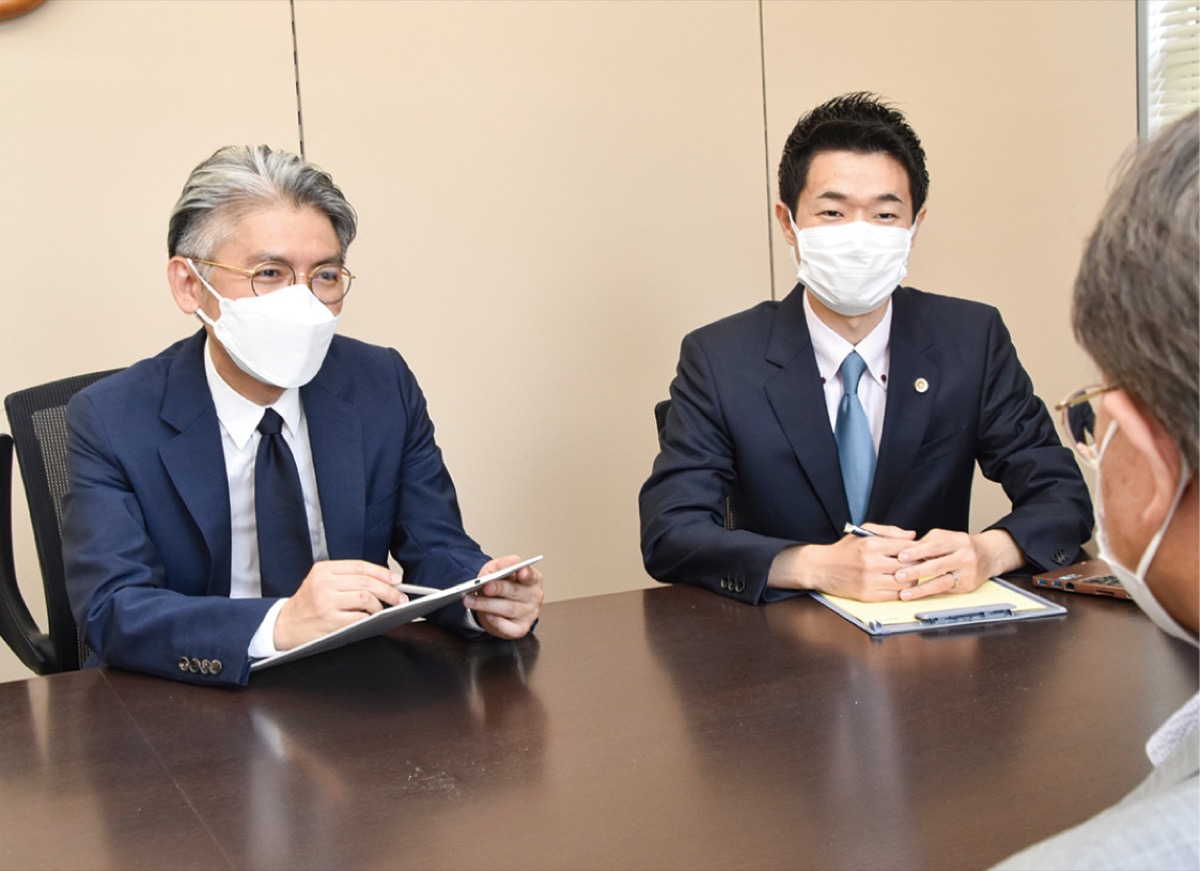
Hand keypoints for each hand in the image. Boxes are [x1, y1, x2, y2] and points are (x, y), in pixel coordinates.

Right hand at [274, 560, 405, 649]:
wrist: (284, 625)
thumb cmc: (307, 604)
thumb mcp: (320, 582)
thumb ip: (345, 578)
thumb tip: (382, 581)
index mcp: (323, 570)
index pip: (360, 567)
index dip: (382, 573)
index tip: (396, 580)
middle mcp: (324, 583)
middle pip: (366, 582)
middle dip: (389, 590)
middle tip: (400, 597)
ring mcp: (326, 602)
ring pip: (365, 598)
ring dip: (379, 605)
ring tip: (381, 610)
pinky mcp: (330, 621)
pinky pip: (359, 617)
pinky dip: (370, 618)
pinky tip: (371, 619)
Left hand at [463, 554, 543, 638]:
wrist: (496, 605)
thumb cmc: (501, 585)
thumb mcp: (497, 569)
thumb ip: (503, 564)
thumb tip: (514, 560)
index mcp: (532, 579)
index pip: (530, 576)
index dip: (526, 574)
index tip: (520, 570)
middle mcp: (534, 596)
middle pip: (516, 592)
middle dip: (498, 589)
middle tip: (484, 587)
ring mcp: (529, 614)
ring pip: (509, 609)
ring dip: (488, 605)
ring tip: (471, 601)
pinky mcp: (521, 629)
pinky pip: (509, 628)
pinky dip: (497, 622)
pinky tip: (488, 615)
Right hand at [770, 523, 917, 601]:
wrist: (821, 568)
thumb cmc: (844, 549)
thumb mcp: (864, 532)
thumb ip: (889, 531)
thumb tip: (912, 535)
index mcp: (871, 544)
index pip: (906, 547)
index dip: (918, 549)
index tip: (921, 551)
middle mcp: (871, 562)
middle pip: (909, 566)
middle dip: (918, 565)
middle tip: (920, 564)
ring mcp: (869, 580)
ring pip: (905, 583)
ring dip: (912, 580)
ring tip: (910, 575)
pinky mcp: (867, 595)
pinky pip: (894, 595)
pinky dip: (901, 591)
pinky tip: (900, 586)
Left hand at [894, 528, 1021, 600]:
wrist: (989, 555)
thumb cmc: (962, 545)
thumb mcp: (946, 537)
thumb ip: (927, 542)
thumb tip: (905, 550)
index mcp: (958, 541)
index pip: (934, 546)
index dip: (916, 552)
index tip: (900, 556)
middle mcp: (965, 557)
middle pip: (937, 566)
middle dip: (916, 572)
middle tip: (898, 576)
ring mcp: (968, 573)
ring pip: (941, 583)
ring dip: (921, 589)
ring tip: (905, 594)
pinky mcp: (968, 587)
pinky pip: (945, 591)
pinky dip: (929, 593)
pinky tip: (917, 595)